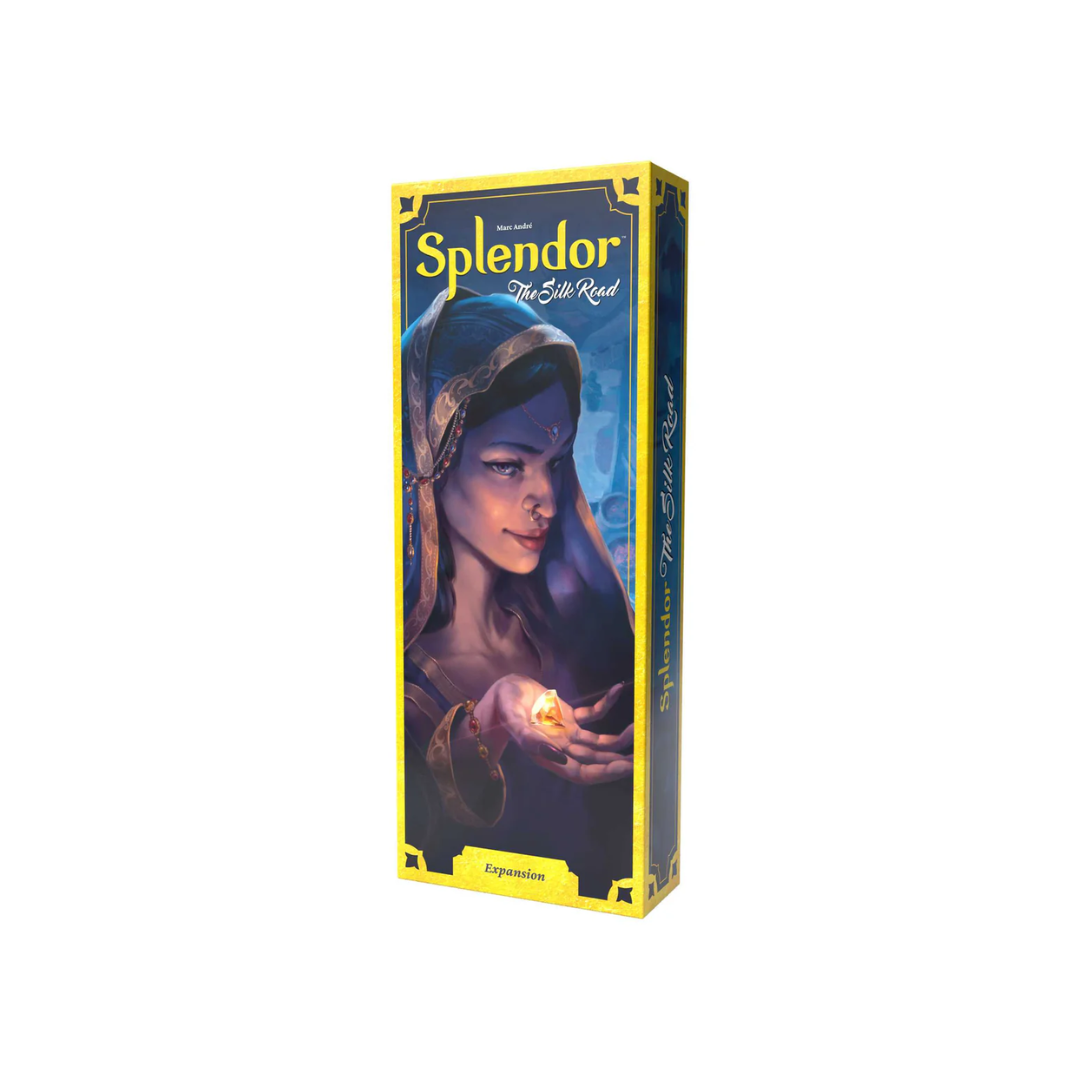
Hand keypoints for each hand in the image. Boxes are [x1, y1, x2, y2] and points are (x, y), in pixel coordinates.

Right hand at [472, 675, 632, 784]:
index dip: (604, 772)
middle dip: (618, 760)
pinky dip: (606, 703)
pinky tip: (617, 689)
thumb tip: (560, 756)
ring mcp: (568, 732)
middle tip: (643, 754)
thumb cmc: (503, 706)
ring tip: (639, 729)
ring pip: (599, 742)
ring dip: (618, 738)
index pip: (582, 773)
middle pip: (596, 760)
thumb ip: (530, 739)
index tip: (625, 766)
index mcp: (549, 756)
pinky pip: (593, 713)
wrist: (502, 692)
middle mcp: (562, 748)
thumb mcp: (512, 720)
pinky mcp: (570, 716)